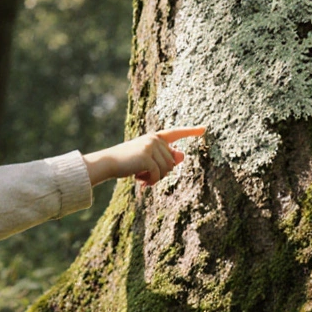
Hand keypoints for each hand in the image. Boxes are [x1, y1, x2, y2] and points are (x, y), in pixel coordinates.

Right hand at [82, 126, 205, 186]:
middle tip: (143, 174)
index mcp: (155, 137)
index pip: (176, 133)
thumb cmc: (127, 162)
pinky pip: (158, 175)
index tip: (204, 129)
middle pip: (172, 162)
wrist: (107, 163)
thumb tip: (182, 156)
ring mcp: (151, 147)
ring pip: (166, 169)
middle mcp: (154, 139)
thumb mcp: (148, 160)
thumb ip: (165, 158)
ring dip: (154, 178)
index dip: (191, 131)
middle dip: (160, 173)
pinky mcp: (147, 157)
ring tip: (140, 176)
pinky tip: (139, 180)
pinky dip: (150, 181)